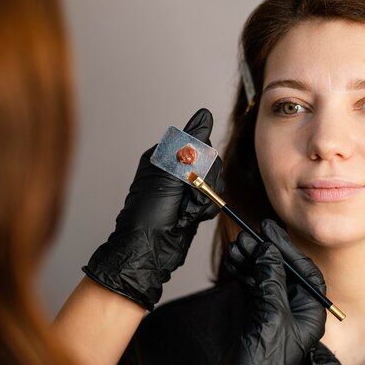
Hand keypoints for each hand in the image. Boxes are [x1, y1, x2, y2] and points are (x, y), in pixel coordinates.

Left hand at [83, 108, 223, 309]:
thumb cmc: (149, 212)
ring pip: (215, 182)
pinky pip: (214, 200)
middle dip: (203, 182)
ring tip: (185, 211)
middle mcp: (176, 171)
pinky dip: (205, 210)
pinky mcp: (195, 205)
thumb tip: (204, 115)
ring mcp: (187, 189)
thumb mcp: (169, 173)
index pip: (198, 143)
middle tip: (185, 196)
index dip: (199, 161)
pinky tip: (189, 218)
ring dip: (203, 199)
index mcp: (165, 157)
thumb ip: (190, 144)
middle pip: (210, 163)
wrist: (150, 249)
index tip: (188, 175)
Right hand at [223, 219, 326, 364]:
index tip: (270, 229)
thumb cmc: (265, 360)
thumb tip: (270, 251)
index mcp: (312, 311)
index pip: (304, 270)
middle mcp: (297, 310)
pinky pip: (253, 286)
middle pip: (283, 270)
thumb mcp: (272, 314)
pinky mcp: (258, 315)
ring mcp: (277, 312)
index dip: (287, 247)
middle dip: (264, 252)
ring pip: (265, 276)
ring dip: (250, 260)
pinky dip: (243, 272)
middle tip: (248, 235)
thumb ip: (272, 280)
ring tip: (237, 247)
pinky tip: (233, 261)